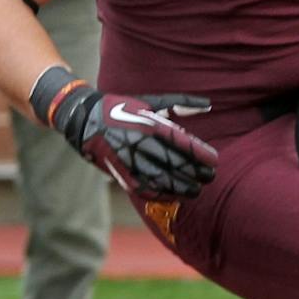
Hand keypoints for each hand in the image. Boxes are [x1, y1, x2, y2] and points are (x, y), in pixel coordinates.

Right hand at [52, 87, 217, 200]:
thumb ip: (180, 103)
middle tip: (209, 177)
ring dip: (181, 187)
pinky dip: (161, 194)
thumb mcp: (149, 101)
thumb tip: (208, 103)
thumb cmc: (122, 107)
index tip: (214, 161)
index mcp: (149, 123)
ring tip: (196, 191)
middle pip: (174, 162)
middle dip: (195, 172)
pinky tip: (174, 196)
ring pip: (161, 178)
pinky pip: (143, 187)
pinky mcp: (119, 171)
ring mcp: (129, 158)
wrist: (84, 119)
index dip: (200, 154)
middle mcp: (140, 142)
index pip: (181, 142)